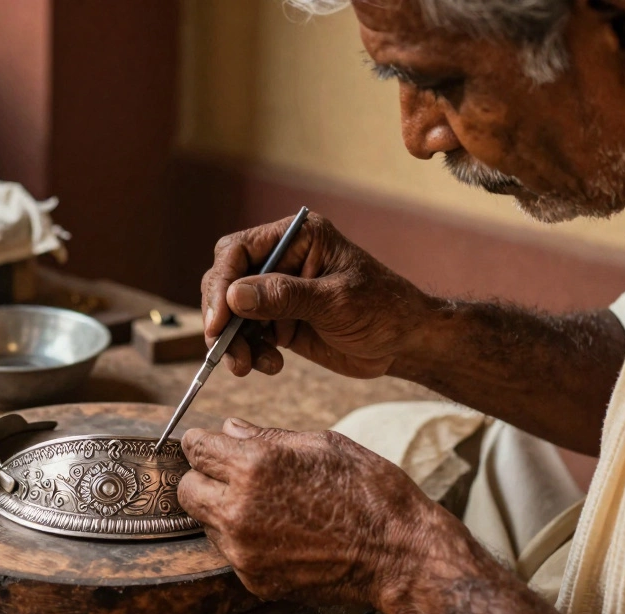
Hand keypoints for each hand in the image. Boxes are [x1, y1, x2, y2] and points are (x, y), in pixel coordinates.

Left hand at [178, 417, 448, 607]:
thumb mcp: (321, 444)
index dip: (204, 444)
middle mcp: (239, 509)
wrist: (399, 555)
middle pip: (187, 489)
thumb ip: (265, 437)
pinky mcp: (254, 579)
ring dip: (225, 512)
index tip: (214, 447)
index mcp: (254, 466)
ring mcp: (243, 550)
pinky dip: (246, 542)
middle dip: (205, 479)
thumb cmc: (369, 491)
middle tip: (235, 478)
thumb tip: (229, 430)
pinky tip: (282, 535)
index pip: (194, 448)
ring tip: (270, 508)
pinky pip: (231, 553)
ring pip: (207, 523)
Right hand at [201, 212, 431, 378]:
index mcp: (297, 237)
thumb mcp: (336, 301)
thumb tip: (233, 295)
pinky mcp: (277, 321)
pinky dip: (250, 353)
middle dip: (222, 318)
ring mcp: (277, 292)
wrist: (406, 342)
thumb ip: (284, 296)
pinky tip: (271, 365)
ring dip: (234, 342)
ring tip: (247, 366)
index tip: (219, 321)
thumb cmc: (384, 309)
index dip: (221, 284)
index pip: (239, 251)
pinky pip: (247, 336)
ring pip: (231, 314)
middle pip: (226, 281)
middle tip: (224, 349)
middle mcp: (281, 260)